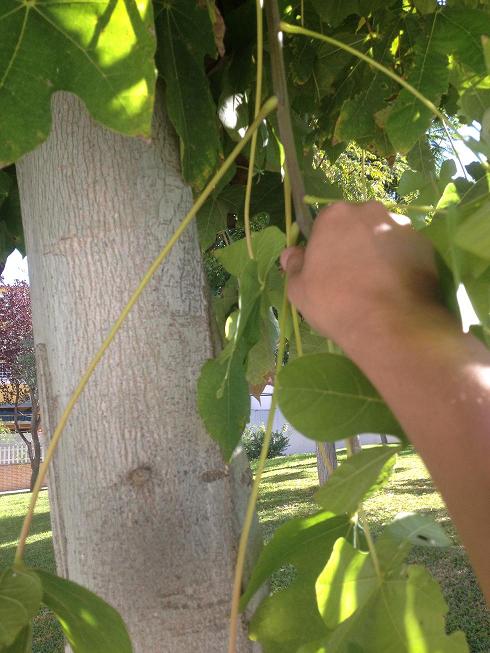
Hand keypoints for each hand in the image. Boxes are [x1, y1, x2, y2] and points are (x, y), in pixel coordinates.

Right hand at [281, 201, 439, 352]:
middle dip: (355, 245)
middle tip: (352, 277)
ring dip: (379, 254)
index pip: (326, 224)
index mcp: (336, 215)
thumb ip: (294, 266)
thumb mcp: (299, 289)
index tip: (327, 269)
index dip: (325, 247)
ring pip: (385, 238)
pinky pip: (407, 253)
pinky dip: (401, 266)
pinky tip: (396, 290)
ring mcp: (403, 227)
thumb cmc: (336, 303)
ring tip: (378, 286)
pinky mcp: (426, 247)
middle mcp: (371, 211)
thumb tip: (291, 254)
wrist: (390, 324)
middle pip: (358, 225)